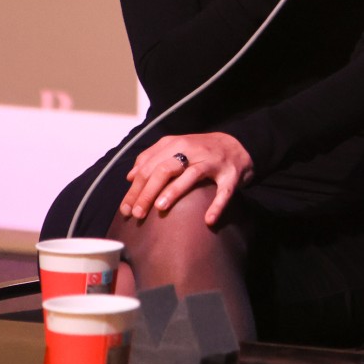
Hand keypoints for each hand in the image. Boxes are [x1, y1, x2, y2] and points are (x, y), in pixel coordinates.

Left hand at [120, 132, 253, 224]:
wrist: (237, 145)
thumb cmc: (201, 151)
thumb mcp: (176, 148)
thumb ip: (152, 158)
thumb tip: (130, 176)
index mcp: (176, 144)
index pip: (149, 166)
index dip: (135, 188)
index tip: (125, 209)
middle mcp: (193, 150)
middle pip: (165, 169)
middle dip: (148, 192)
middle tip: (137, 214)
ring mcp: (213, 162)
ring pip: (191, 175)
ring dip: (174, 191)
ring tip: (160, 208)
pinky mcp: (231, 175)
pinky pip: (224, 191)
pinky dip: (217, 205)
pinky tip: (208, 219)